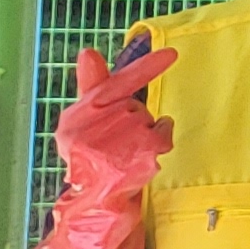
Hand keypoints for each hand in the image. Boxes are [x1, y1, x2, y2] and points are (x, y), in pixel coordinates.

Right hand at [51, 45, 175, 199]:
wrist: (93, 197)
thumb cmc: (91, 152)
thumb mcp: (84, 120)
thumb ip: (92, 85)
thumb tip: (88, 52)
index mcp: (76, 117)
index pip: (113, 86)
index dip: (144, 69)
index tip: (173, 53)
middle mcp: (89, 131)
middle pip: (134, 105)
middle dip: (133, 117)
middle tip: (118, 140)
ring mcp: (111, 147)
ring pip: (148, 119)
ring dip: (146, 130)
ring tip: (127, 151)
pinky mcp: (133, 160)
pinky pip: (162, 133)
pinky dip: (161, 137)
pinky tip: (144, 153)